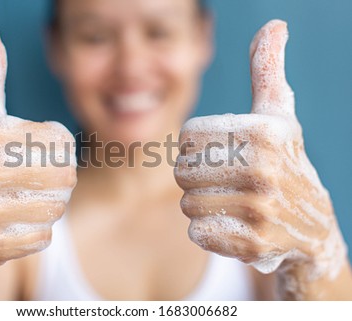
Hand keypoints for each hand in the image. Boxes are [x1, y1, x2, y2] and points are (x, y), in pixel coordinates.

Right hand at [0, 19, 76, 267]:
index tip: (37, 146)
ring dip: (49, 202)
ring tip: (24, 195)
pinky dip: (36, 228)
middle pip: (65, 178)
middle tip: (37, 175)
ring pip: (56, 210)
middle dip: (58, 176)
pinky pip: (43, 238)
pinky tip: (14, 219)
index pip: (62, 145)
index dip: (57, 145)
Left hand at [174, 20, 347, 297]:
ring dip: (202, 205)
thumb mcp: (280, 114)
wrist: (313, 227)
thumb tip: (275, 25)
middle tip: (225, 182)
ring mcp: (262, 211)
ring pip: (188, 204)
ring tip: (231, 203)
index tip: (221, 153)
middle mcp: (266, 170)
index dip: (197, 147)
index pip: (188, 138)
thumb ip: (268, 70)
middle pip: (183, 172)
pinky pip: (198, 233)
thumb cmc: (285, 161)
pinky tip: (235, 225)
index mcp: (265, 132)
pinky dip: (209, 230)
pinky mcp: (254, 245)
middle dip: (196, 179)